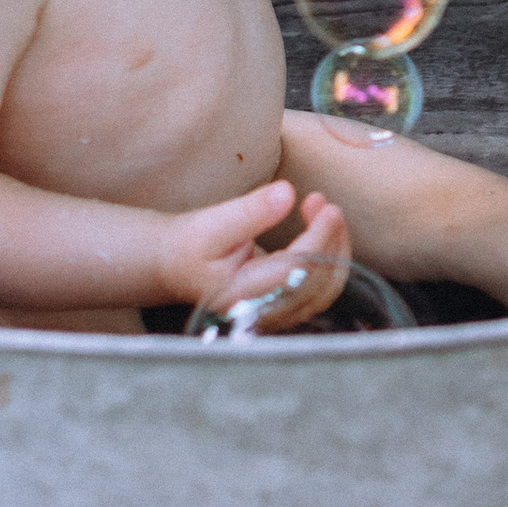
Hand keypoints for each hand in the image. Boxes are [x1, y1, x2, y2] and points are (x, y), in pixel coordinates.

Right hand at [160, 179, 351, 327]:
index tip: (326, 206)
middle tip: (325, 204)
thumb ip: (251, 211)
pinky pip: (320, 286)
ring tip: (323, 209)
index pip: (297, 272)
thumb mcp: (212, 223)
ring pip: (326, 288)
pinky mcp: (284, 305)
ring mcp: (276, 314)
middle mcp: (263, 312)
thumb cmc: (188, 245)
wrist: (172, 264)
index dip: (319, 238)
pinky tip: (320, 229)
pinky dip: (329, 256)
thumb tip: (287, 193)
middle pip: (321, 285)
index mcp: (242, 296)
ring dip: (335, 247)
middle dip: (332, 240)